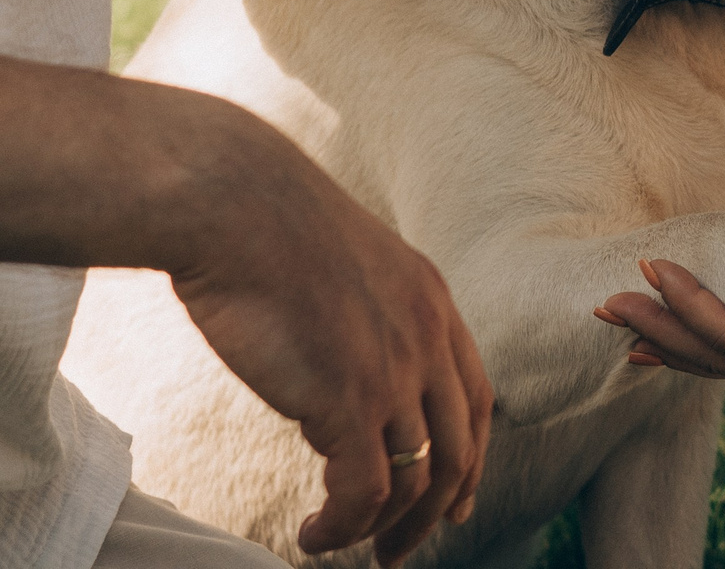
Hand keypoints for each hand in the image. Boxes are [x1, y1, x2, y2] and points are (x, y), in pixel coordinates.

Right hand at [168, 112, 491, 564]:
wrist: (234, 204)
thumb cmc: (265, 230)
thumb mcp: (344, 268)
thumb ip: (361, 325)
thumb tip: (336, 397)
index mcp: (433, 303)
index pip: (475, 398)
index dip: (470, 455)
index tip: (454, 502)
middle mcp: (428, 339)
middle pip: (459, 448)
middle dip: (436, 510)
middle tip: (402, 551)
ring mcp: (394, 372)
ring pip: (415, 478)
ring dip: (383, 529)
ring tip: (343, 545)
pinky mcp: (348, 401)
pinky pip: (365, 492)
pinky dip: (344, 527)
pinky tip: (313, 534)